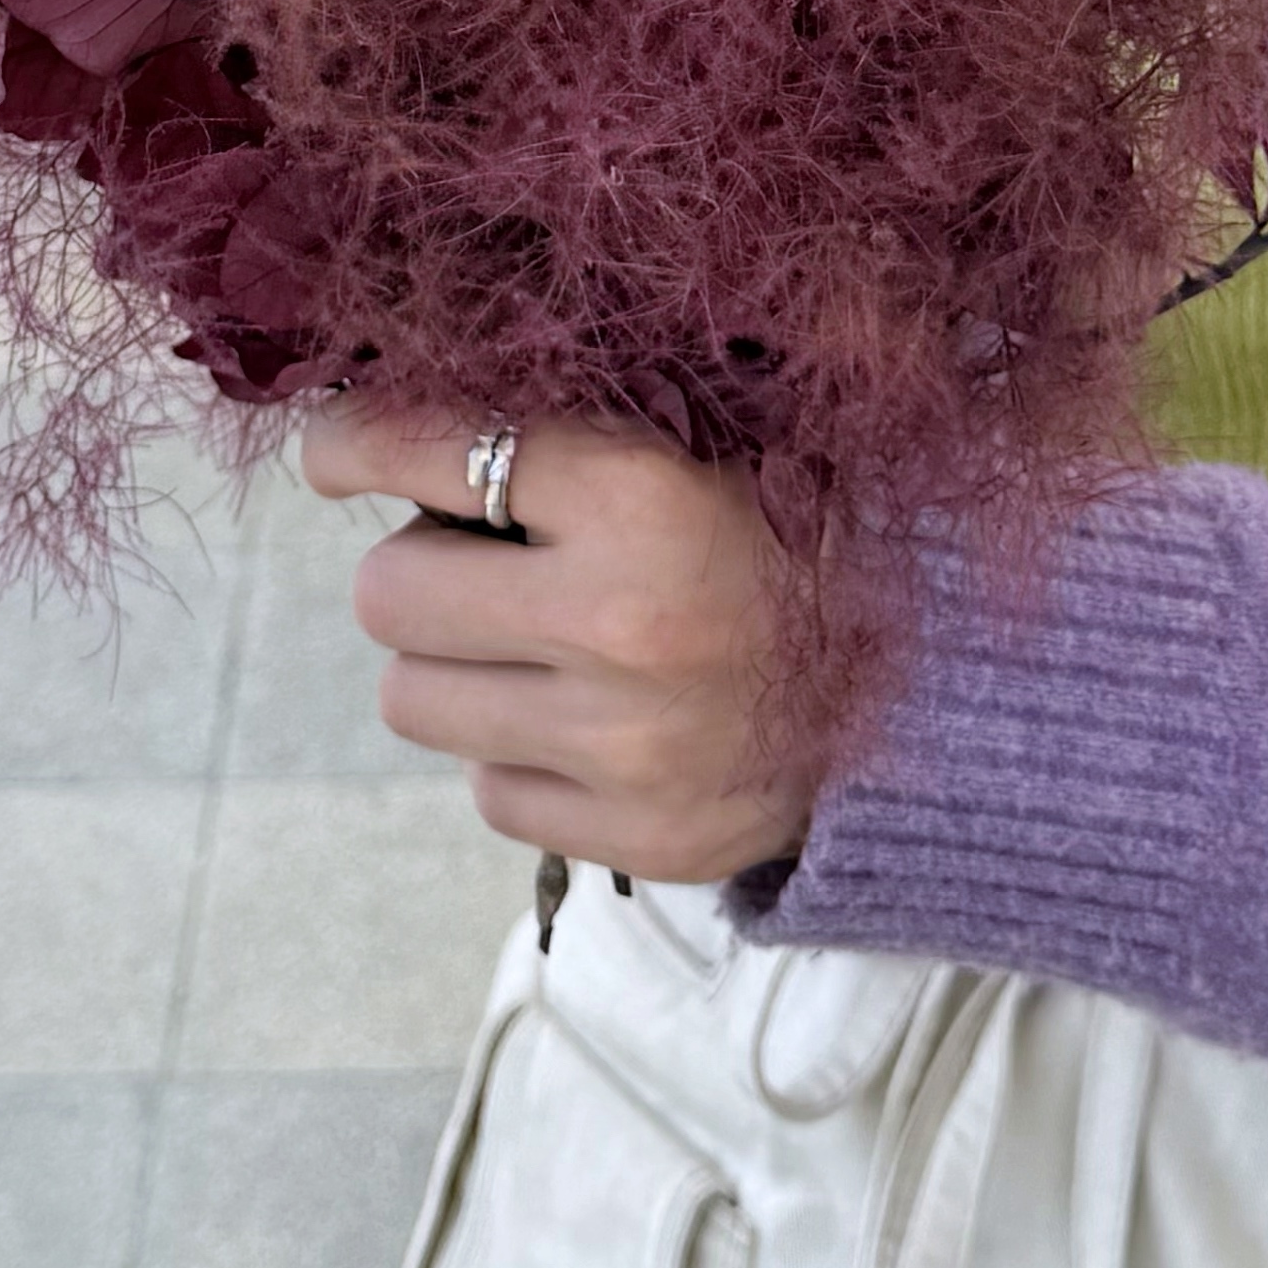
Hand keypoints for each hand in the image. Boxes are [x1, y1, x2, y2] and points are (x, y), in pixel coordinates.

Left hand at [299, 407, 814, 884]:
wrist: (935, 674)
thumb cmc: (789, 531)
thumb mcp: (688, 445)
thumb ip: (555, 434)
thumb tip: (381, 431)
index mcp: (642, 494)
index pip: (435, 449)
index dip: (356, 444)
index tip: (332, 454)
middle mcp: (624, 622)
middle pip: (389, 595)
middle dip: (418, 571)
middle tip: (482, 563)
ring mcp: (627, 746)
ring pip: (415, 701)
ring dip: (454, 667)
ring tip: (536, 645)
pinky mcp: (640, 837)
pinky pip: (489, 791)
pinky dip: (519, 754)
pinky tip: (592, 720)